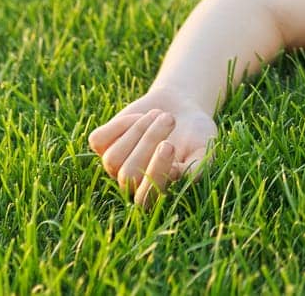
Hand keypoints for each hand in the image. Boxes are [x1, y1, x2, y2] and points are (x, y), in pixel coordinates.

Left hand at [88, 86, 217, 206]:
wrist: (180, 106)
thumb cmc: (196, 133)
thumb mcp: (204, 148)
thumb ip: (198, 166)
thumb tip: (181, 177)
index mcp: (157, 189)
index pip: (146, 198)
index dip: (154, 173)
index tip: (170, 146)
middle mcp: (132, 182)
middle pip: (127, 175)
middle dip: (148, 143)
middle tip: (170, 119)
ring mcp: (114, 164)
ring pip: (113, 158)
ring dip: (139, 130)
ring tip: (159, 114)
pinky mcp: (102, 144)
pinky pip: (100, 140)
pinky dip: (121, 124)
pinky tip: (140, 116)